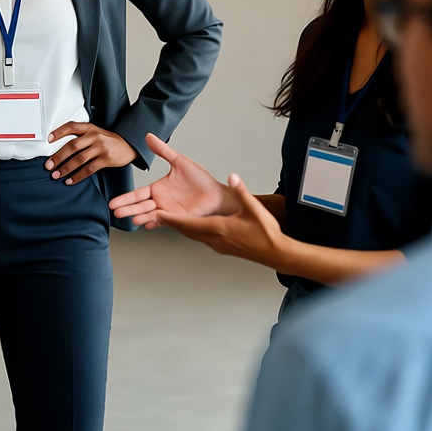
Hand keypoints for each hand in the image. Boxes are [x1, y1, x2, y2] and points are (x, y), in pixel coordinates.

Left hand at [45, 122, 137, 185]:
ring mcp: (101, 148)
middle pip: (72, 146)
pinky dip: (78, 176)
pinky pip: (89, 169)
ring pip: (79, 159)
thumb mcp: (95, 132)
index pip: (71, 127)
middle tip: (49, 165)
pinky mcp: (106, 159)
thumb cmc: (108, 140)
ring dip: (66, 168)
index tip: (48, 139)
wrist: (128, 145)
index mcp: (90, 128)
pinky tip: (70, 180)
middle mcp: (94, 136)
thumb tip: (60, 148)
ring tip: (57, 175)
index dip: (59, 132)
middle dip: (58, 157)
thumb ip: (81, 137)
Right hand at [109, 133, 239, 226]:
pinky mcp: (180, 219)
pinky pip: (165, 221)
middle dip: (128, 209)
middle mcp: (161, 201)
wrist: (217, 192)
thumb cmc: (200, 179)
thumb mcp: (179, 161)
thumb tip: (148, 136)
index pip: (137, 194)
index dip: (125, 198)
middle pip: (140, 206)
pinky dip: (156, 223)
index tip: (112, 202)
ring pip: (150, 215)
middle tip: (116, 212)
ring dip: (141, 217)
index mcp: (158, 189)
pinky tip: (147, 223)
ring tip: (132, 219)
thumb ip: (162, 151)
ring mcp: (169, 211)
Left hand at [157, 173, 286, 268]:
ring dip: (180, 227)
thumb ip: (241, 191)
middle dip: (170, 222)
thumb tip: (232, 177)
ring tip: (168, 219)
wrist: (276, 253)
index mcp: (218, 228)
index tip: (157, 214)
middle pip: (185, 230)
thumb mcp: (253, 209)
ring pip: (192, 235)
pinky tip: (191, 226)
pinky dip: (191, 231)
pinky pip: (201, 238)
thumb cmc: (266, 233)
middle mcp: (214, 239)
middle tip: (154, 216)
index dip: (171, 218)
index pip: (188, 223)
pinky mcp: (222, 248)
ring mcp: (217, 245)